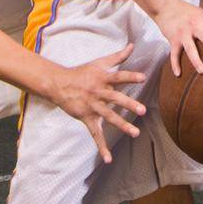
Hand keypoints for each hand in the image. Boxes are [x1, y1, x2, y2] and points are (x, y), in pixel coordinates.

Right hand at [47, 44, 146, 164]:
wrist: (59, 84)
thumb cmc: (82, 72)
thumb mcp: (99, 63)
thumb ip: (117, 56)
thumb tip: (132, 45)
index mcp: (102, 78)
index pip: (119, 76)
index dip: (130, 76)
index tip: (143, 77)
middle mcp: (98, 92)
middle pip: (115, 98)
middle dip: (128, 104)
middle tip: (142, 110)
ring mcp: (92, 106)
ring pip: (108, 117)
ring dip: (121, 125)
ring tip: (135, 133)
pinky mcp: (86, 118)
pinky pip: (95, 134)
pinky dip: (101, 147)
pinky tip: (109, 159)